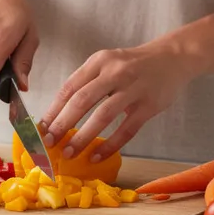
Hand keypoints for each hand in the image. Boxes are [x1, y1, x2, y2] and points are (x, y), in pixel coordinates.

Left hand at [41, 44, 195, 162]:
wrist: (172, 58)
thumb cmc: (132, 64)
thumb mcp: (107, 63)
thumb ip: (87, 82)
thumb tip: (59, 115)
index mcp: (99, 61)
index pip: (70, 87)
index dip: (53, 109)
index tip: (41, 128)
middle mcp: (115, 72)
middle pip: (82, 100)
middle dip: (62, 124)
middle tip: (48, 143)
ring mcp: (133, 88)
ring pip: (103, 115)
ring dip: (83, 136)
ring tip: (69, 153)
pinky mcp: (149, 105)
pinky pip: (127, 130)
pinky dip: (109, 145)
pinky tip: (96, 156)